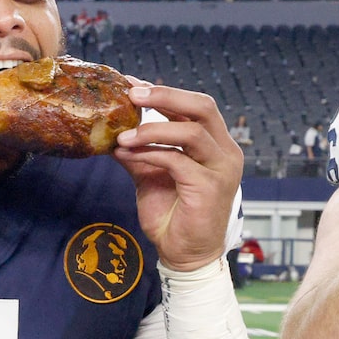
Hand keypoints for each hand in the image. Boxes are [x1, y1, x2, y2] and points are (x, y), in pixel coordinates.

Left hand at [112, 82, 241, 270]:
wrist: (184, 253)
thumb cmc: (172, 213)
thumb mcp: (151, 174)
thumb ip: (139, 150)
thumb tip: (112, 129)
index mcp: (215, 143)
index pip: (195, 106)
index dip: (164, 92)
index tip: (131, 84)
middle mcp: (226, 151)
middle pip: (203, 107)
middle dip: (165, 96)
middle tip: (131, 94)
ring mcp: (221, 169)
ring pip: (191, 131)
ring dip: (151, 129)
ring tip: (121, 136)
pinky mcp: (210, 188)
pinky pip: (176, 160)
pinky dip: (148, 154)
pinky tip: (126, 156)